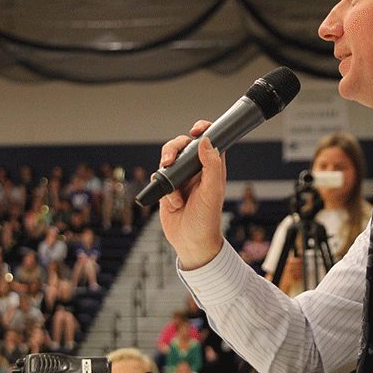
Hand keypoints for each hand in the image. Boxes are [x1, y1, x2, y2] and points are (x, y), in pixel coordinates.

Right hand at [158, 120, 225, 269]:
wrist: (191, 242)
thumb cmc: (207, 219)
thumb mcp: (213, 192)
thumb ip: (212, 166)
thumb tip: (206, 142)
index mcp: (212, 167)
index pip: (208, 140)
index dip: (203, 130)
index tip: (196, 130)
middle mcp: (196, 170)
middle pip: (183, 145)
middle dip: (174, 148)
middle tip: (170, 160)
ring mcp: (180, 178)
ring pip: (168, 158)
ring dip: (166, 168)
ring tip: (169, 183)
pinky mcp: (167, 188)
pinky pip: (159, 177)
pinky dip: (163, 188)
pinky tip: (173, 202)